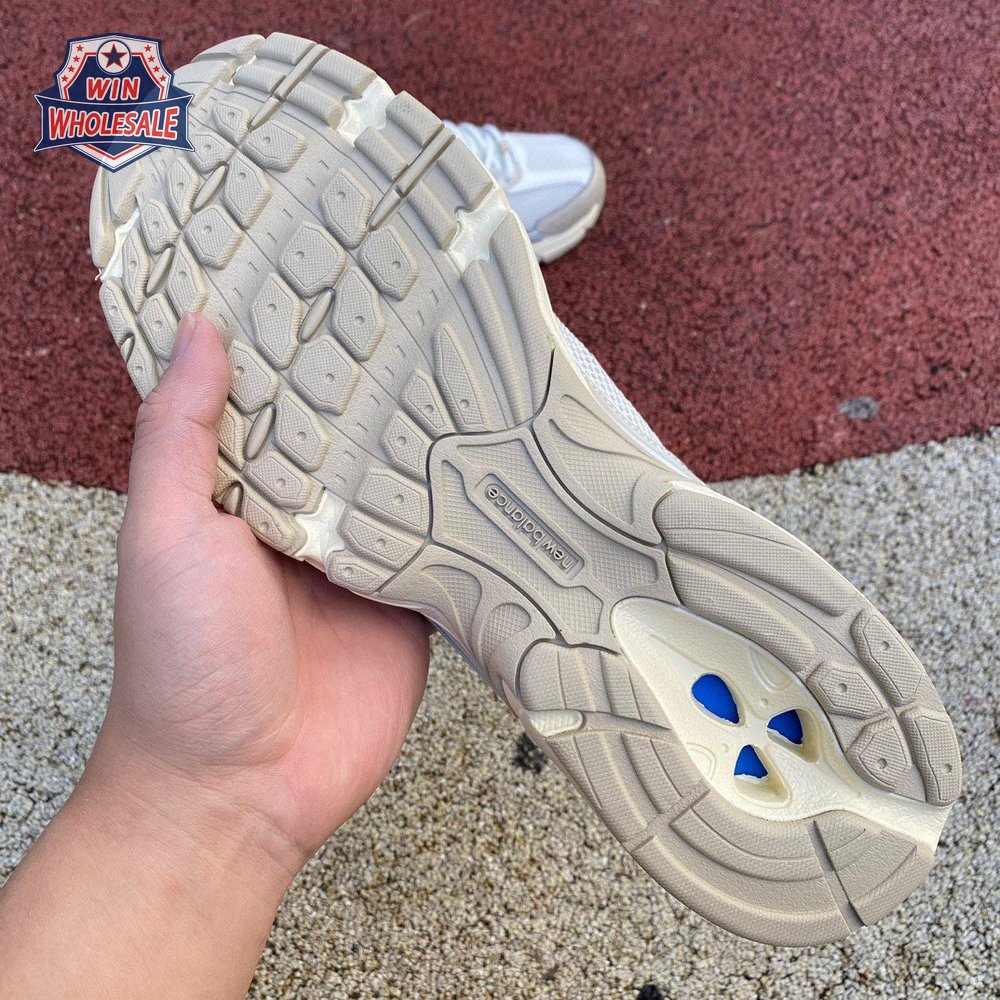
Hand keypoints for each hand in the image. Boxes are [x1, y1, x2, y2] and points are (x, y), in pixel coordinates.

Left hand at [0, 314, 430, 999]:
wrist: (241, 789)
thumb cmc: (183, 668)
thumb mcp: (166, 536)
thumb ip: (182, 437)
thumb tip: (199, 332)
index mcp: (244, 490)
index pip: (281, 398)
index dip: (304, 343)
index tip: (337, 278)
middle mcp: (307, 518)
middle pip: (356, 437)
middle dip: (388, 385)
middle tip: (433, 309)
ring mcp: (365, 561)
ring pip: (409, 486)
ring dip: (437, 446)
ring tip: (482, 370)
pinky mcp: (414, 604)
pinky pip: (449, 549)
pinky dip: (473, 518)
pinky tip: (504, 470)